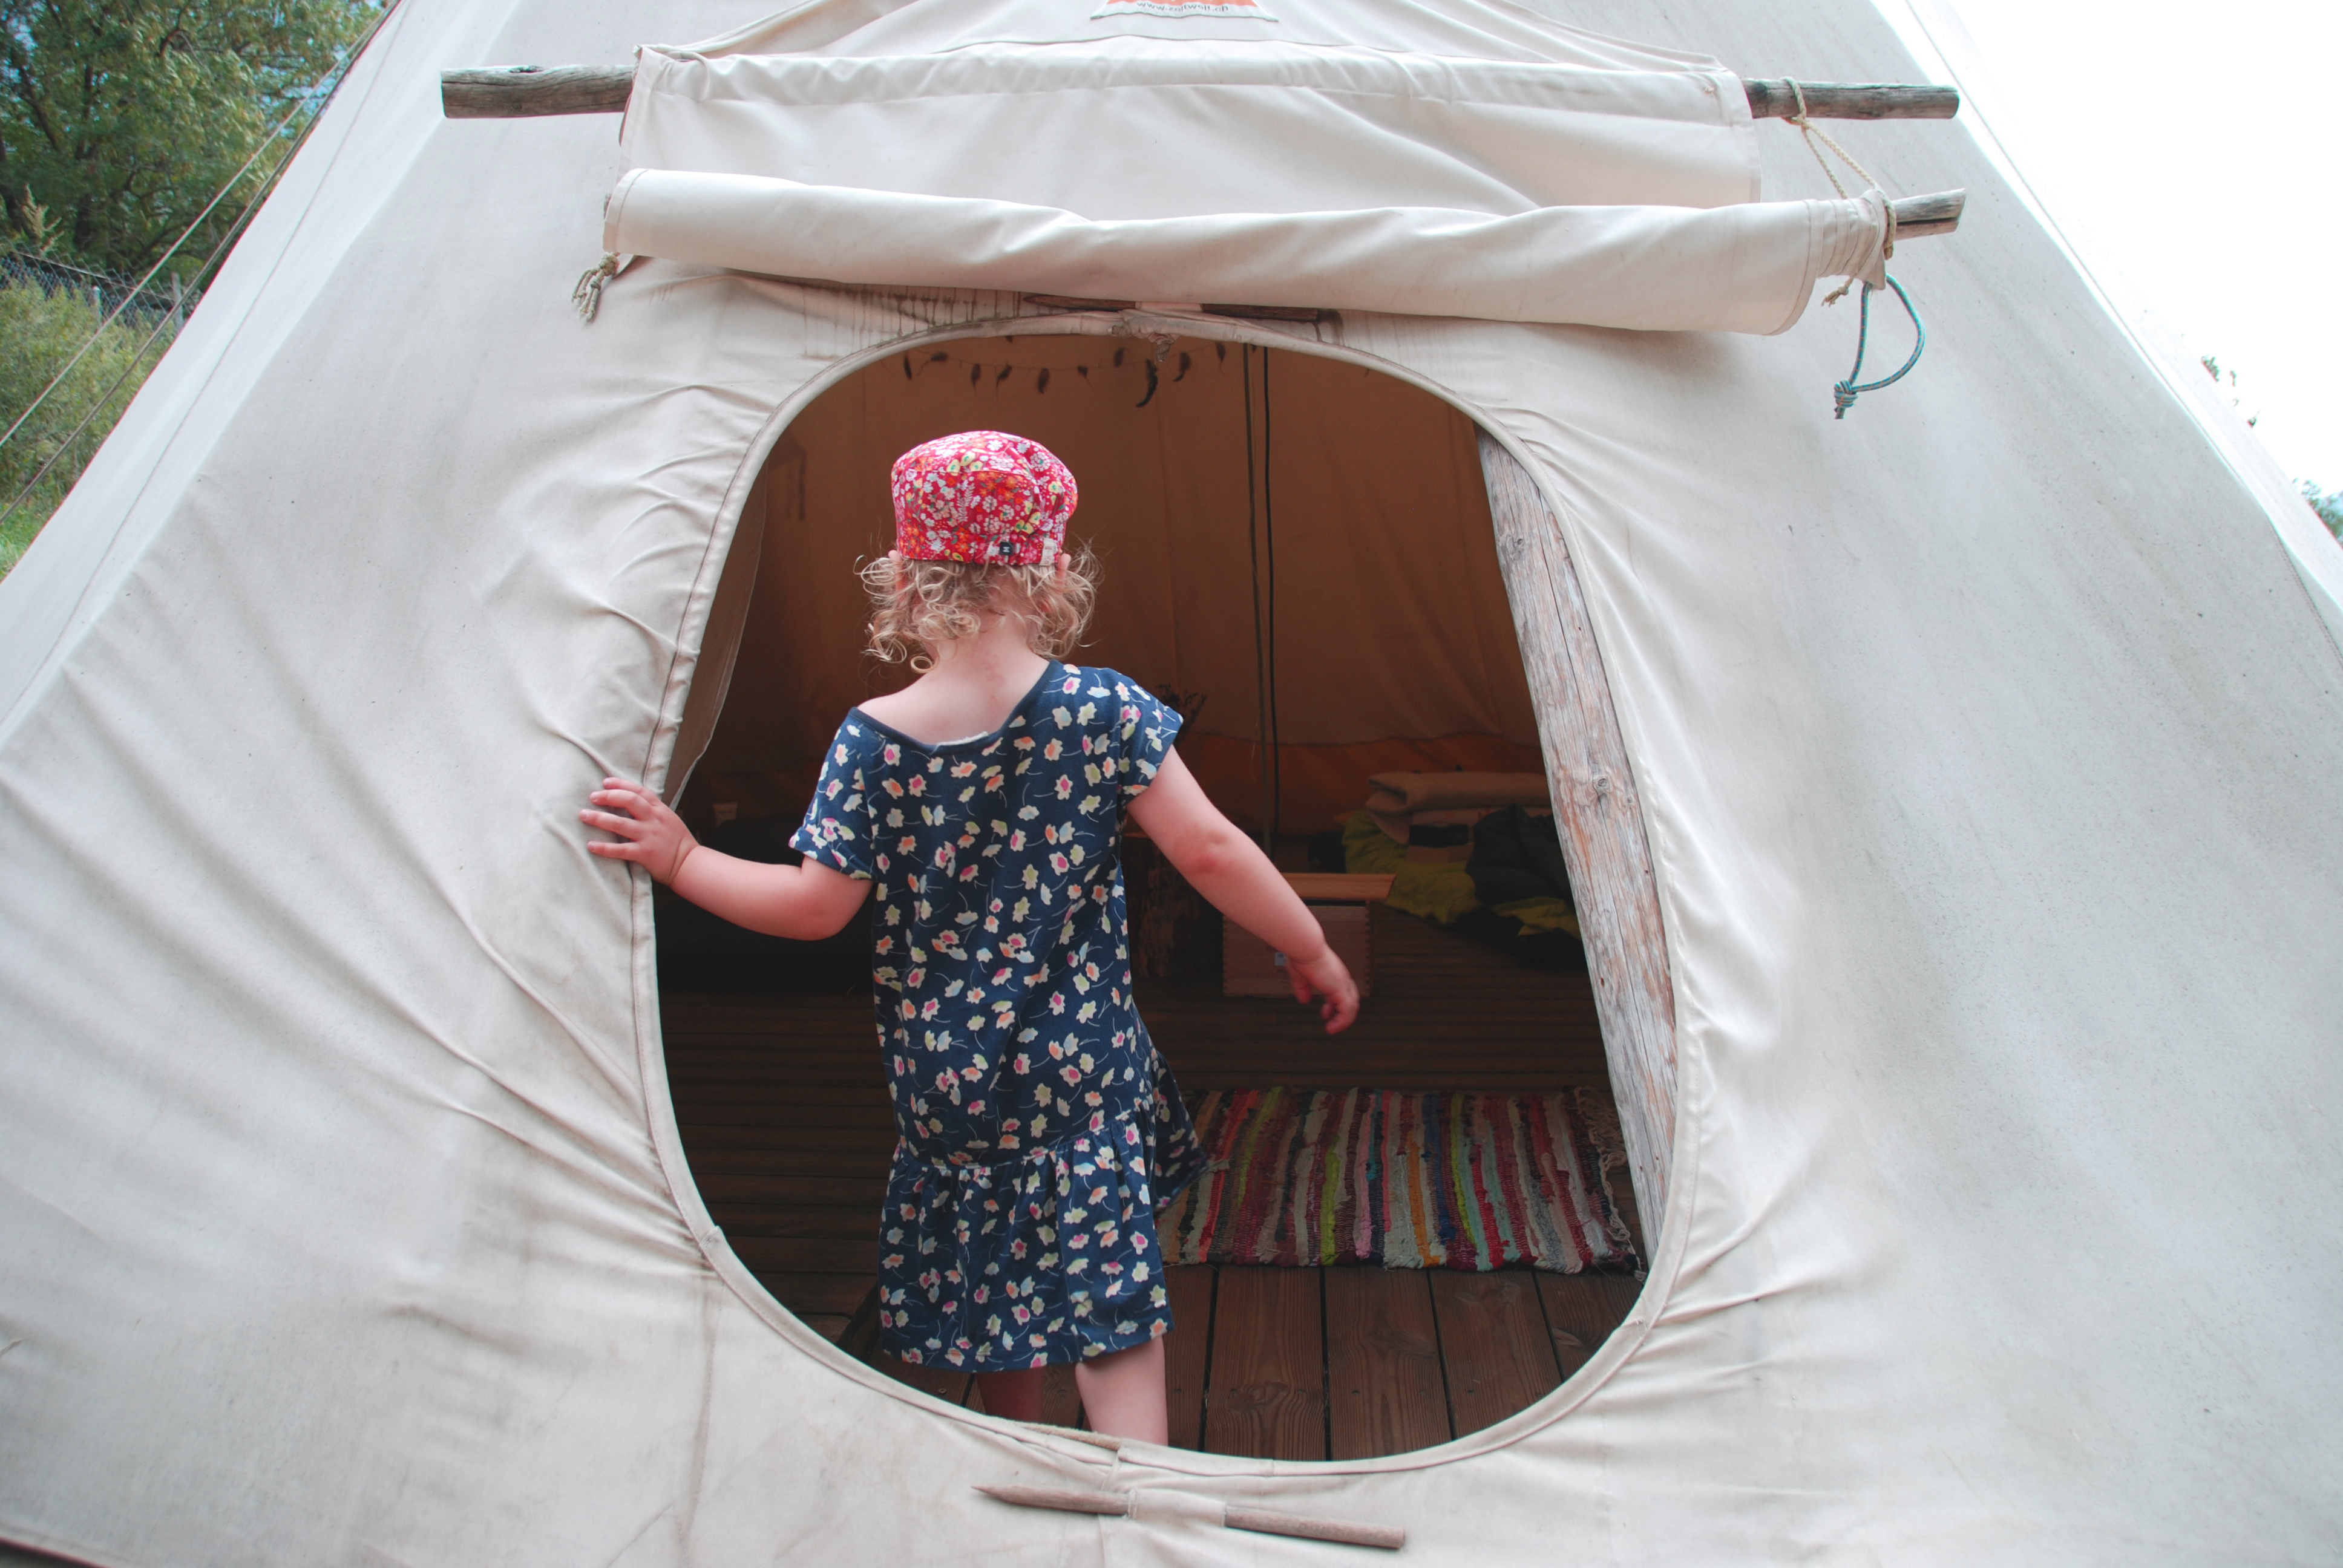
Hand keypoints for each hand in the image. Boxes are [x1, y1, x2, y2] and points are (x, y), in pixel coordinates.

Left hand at [581, 777, 696, 883]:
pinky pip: (620, 850)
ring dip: (599, 818)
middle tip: (592, 797)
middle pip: (629, 801)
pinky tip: (591, 845)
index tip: (605, 782)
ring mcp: (648, 836)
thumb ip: (652, 810)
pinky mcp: (644, 853)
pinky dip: (604, 848)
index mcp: (660, 810)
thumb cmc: (677, 842)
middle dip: (608, 797)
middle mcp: (653, 820)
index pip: (639, 791)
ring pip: (620, 823)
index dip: (621, 784)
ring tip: (584, 815)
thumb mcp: (668, 819)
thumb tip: (630, 802)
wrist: (689, 863)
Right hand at [1287, 945, 1359, 1033]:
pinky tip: (1333, 1026)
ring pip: (1352, 1006)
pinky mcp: (1340, 989)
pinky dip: (1342, 1021)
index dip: (1335, 1004)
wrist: (1305, 948)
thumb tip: (1304, 1000)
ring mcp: (1342, 983)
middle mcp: (1340, 977)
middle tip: (1333, 1023)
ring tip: (1333, 1029)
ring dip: (1344, 1021)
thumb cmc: (1301, 955)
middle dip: (1342, 1013)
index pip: (1341, 991)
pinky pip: (1347, 1010)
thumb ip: (1302, 989)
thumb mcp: (1299, 976)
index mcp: (1333, 973)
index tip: (1326, 1013)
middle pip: (1351, 999)